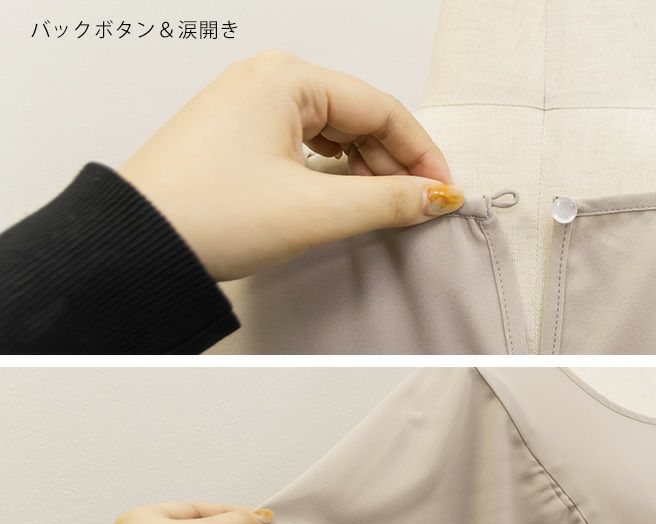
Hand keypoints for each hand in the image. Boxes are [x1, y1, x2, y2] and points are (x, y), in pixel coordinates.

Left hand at [119, 51, 463, 280]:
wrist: (139, 243)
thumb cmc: (210, 215)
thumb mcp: (314, 210)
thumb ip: (385, 201)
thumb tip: (433, 197)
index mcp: (287, 77)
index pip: (380, 108)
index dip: (421, 153)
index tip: (445, 192)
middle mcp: (267, 79)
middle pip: (357, 114)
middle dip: (394, 162)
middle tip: (420, 207)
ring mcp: (247, 104)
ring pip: (331, 129)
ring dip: (365, 167)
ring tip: (385, 207)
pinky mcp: (235, 134)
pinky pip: (302, 141)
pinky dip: (332, 168)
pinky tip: (344, 193)